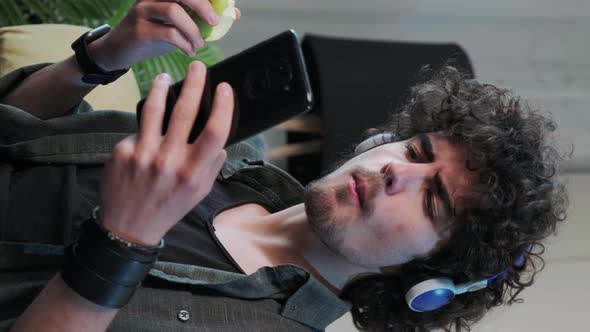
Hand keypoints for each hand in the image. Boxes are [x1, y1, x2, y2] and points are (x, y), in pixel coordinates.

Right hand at [88, 0, 241, 70]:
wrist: (118, 51)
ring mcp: (142, 11)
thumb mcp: (177, 24)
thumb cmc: (151, 34)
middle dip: (202, 5)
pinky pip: (168, 33)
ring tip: (199, 43)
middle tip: (214, 22)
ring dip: (192, 30)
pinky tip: (189, 50)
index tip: (226, 8)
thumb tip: (232, 14)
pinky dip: (184, 43)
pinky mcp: (139, 30)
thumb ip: (200, 18)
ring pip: (173, 11)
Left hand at [98, 61, 233, 245]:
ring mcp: (143, 155)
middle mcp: (170, 162)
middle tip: (198, 67)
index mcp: (194, 172)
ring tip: (164, 77)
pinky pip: (138, 129)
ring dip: (161, 87)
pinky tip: (146, 125)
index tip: (224, 88)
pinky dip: (144, 123)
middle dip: (194, 83)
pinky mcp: (122, 151)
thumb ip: (212, 165)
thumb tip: (220, 140)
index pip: (216, 132)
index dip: (223, 106)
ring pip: (155, 109)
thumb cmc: (169, 207)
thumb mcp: (199, 192)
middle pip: (186, 112)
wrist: (128, 227)